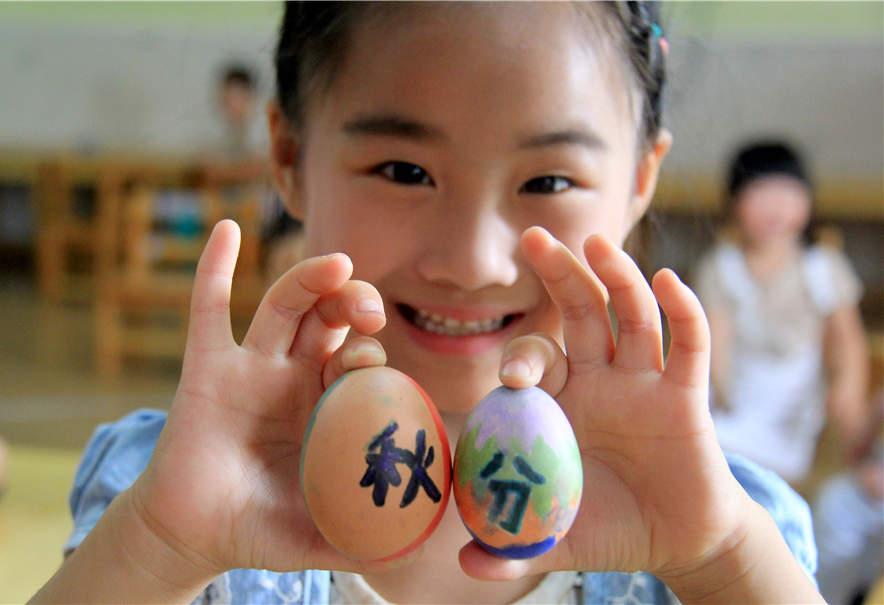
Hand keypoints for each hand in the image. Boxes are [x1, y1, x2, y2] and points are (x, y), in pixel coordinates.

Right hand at [130, 220, 396, 576]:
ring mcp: (251, 367)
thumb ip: (368, 533)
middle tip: (369, 306)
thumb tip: (420, 543)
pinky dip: (215, 269)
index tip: (374, 369)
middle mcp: (294, 376)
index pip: (360, 359)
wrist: (196, 536)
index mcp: (327, 404)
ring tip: (337, 262)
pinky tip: (227, 230)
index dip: (371, 355)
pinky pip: (208, 310)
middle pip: (331, 319)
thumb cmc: (262, 529)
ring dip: (310, 278)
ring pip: (285, 306)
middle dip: (354, 302)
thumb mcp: (324, 531)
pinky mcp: (206, 367)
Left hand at [460, 227, 751, 581]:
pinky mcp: (686, 395)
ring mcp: (645, 381)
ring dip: (616, 277)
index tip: (512, 376)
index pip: (538, 358)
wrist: (675, 541)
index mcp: (561, 400)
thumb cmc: (606, 525)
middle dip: (560, 276)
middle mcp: (601, 378)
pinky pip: (688, 346)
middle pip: (581, 312)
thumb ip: (510, 547)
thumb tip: (462, 565)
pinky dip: (682, 312)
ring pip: (631, 315)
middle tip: (534, 239)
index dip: (523, 357)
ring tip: (597, 243)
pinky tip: (668, 280)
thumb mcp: (553, 537)